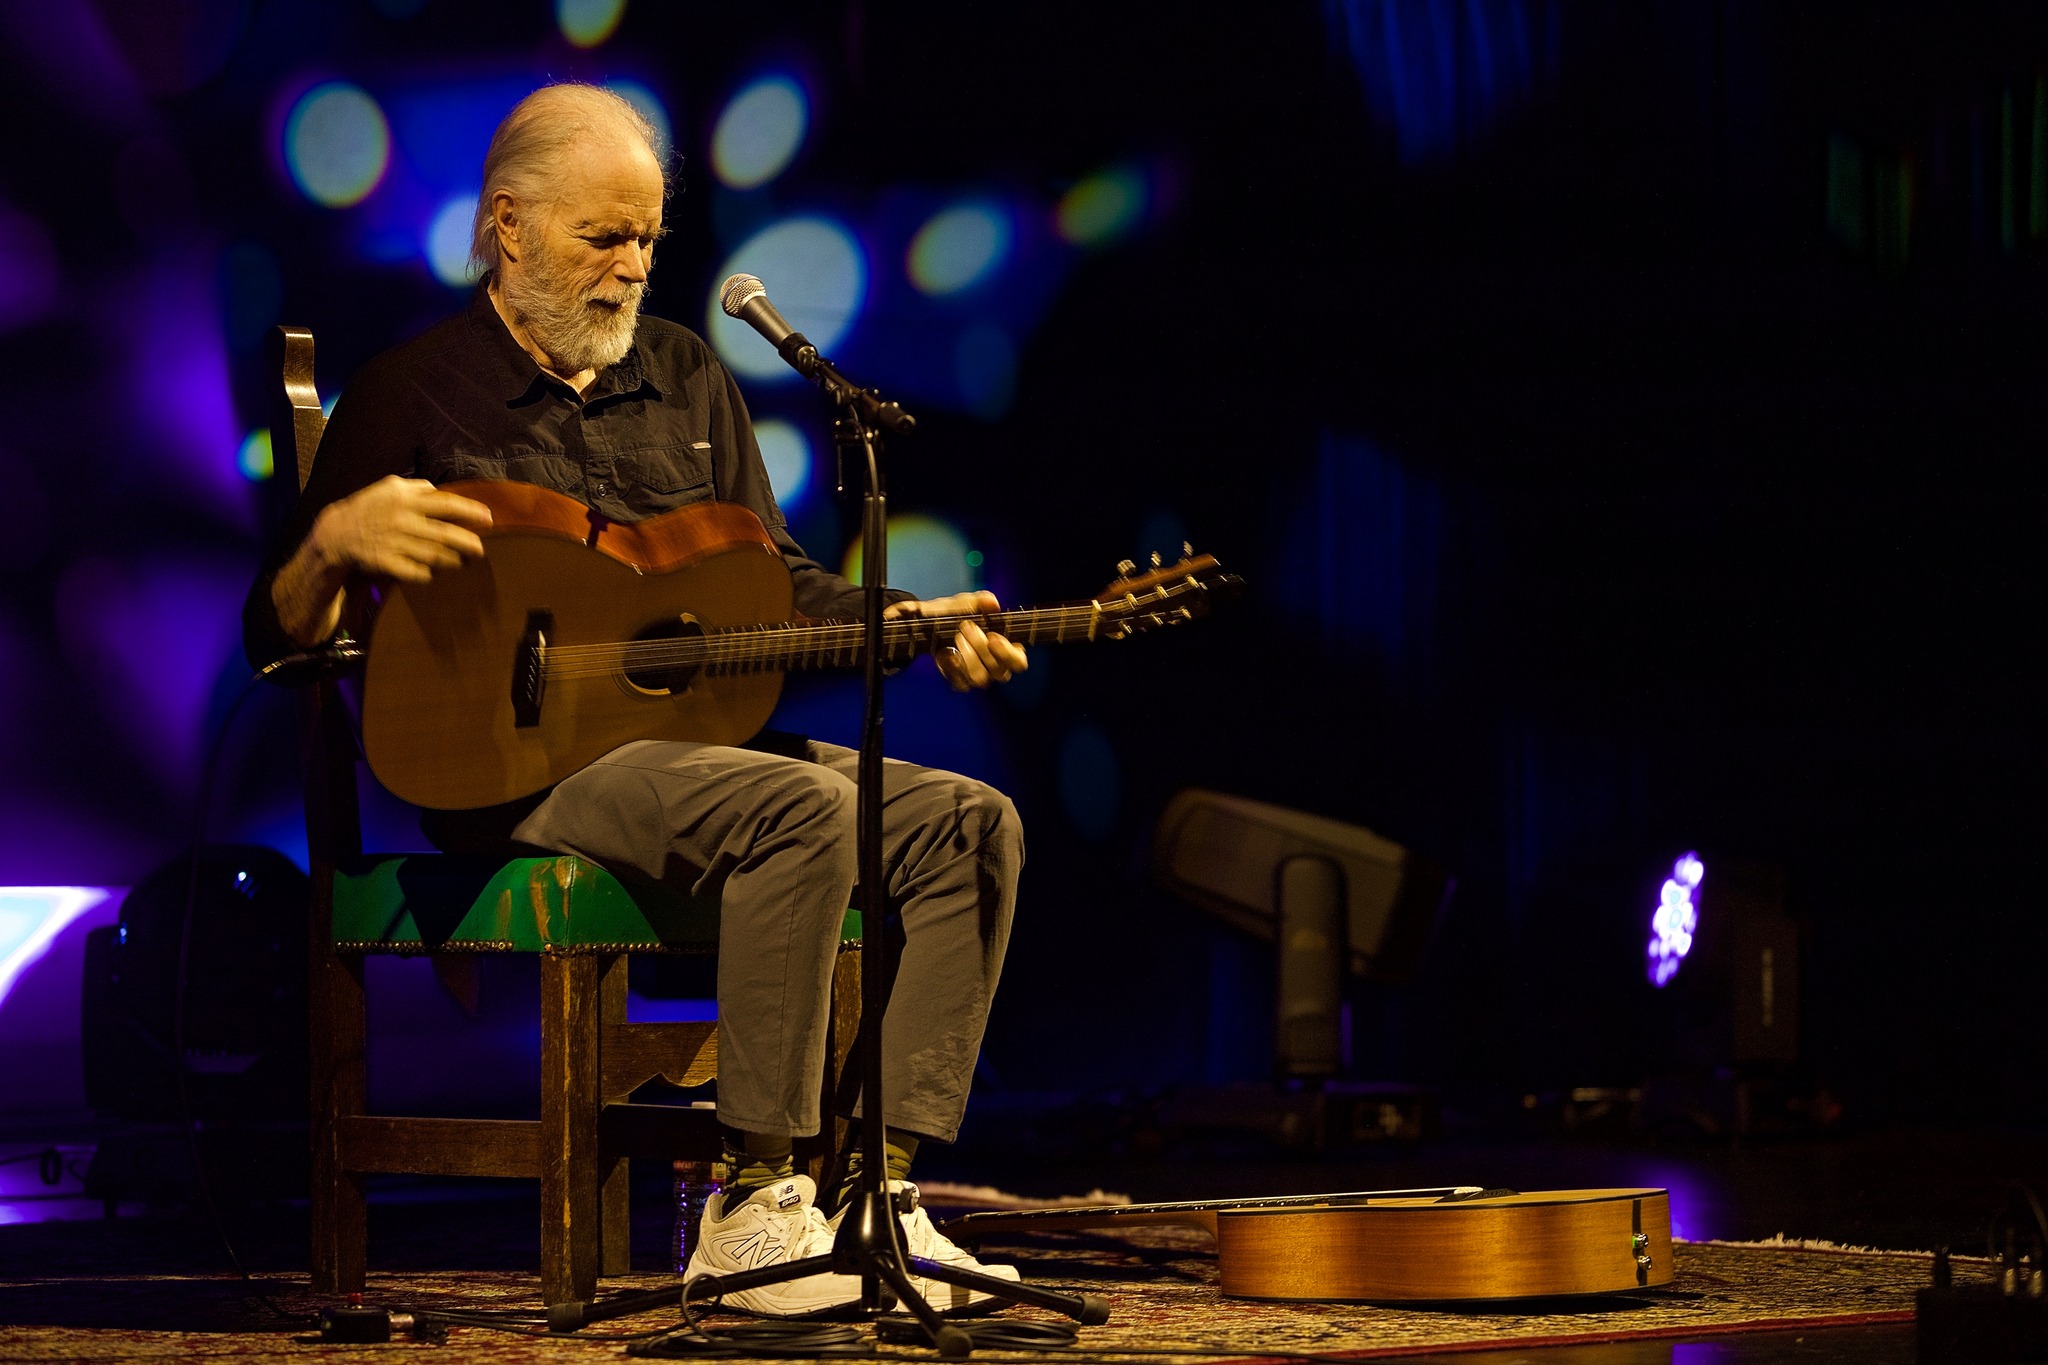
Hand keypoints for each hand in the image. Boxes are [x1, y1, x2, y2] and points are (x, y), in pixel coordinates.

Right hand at [311, 475, 493, 583]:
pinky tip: (434, 573)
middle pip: (446, 534)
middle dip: (469, 544)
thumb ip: (417, 488)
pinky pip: (416, 572)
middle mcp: (402, 520)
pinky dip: (428, 574)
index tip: (488, 518)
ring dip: (452, 561)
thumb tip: (441, 491)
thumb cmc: (370, 508)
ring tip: (461, 561)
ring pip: (435, 556)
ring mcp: (394, 542)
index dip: (471, 511)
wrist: (337, 533)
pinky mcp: (386, 562)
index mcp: (406, 499)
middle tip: (481, 550)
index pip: (446, 503)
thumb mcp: (389, 488)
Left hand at [884, 590, 1027, 690]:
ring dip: (968, 658)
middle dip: (981, 647)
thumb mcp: (966, 603)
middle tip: (966, 627)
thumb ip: (980, 601)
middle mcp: (995, 666)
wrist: (929, 624)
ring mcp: (979, 676)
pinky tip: (946, 652)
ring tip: (956, 637)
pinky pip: (961, 683)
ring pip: (980, 678)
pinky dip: (952, 668)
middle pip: (999, 671)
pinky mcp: (961, 681)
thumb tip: (992, 603)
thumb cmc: (957, 614)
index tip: (992, 637)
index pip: (1018, 662)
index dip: (1008, 653)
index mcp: (1006, 648)